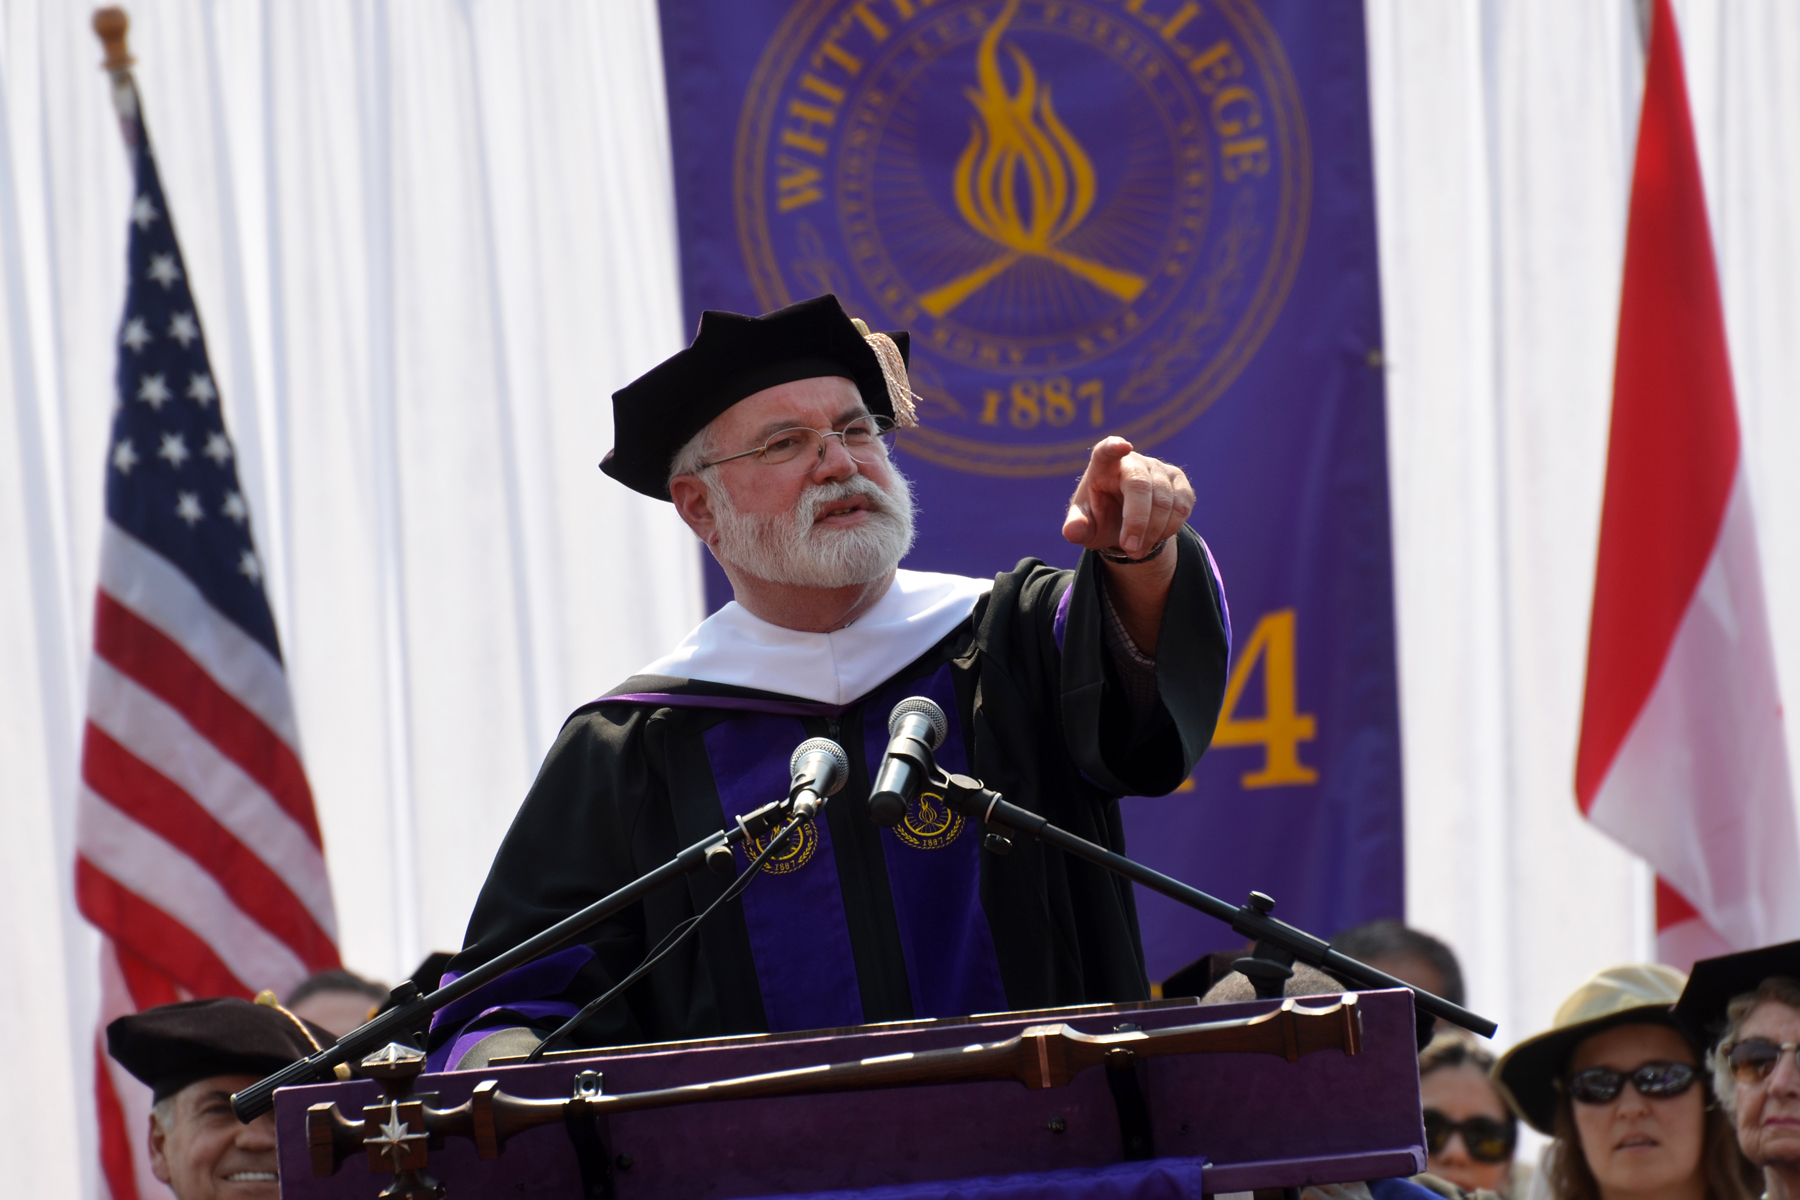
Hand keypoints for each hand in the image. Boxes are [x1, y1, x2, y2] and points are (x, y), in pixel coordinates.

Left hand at [1061, 437, 1193, 558]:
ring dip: (1153, 532)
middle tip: (1130, 550)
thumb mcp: (1085, 526)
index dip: (1113, 447)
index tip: (1122, 446)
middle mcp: (1132, 461)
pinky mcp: (1178, 480)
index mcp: (1102, 465)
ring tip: (1137, 551)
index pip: (1106, 450)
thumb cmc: (1101, 517)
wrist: (1125, 523)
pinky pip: (1182, 505)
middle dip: (1137, 522)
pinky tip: (1155, 538)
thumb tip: (1071, 532)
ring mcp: (1158, 468)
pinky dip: (1170, 528)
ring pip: (1164, 500)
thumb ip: (1077, 527)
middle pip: (1140, 485)